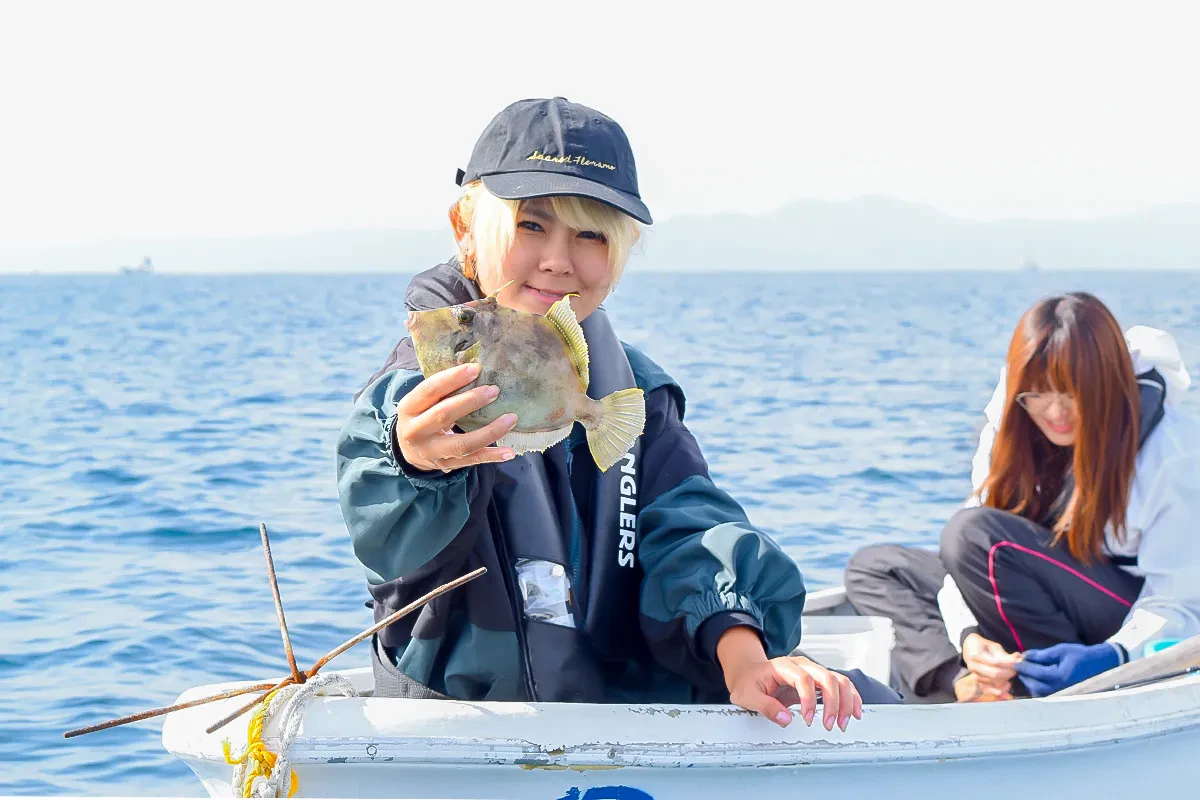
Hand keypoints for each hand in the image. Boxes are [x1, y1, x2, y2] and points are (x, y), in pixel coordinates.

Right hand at [394, 363, 517, 471]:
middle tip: (494, 390)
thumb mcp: (421, 402)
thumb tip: (476, 369)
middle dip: (471, 401)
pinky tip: (509, 452)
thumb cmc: (421, 415)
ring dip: (490, 431)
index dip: (453, 378)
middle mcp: (416, 431)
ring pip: (462, 444)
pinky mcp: (446, 465)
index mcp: (409, 408)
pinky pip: (472, 460)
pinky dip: (492, 456)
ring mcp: (431, 452)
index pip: (430, 390)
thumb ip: (442, 389)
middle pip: (444, 414)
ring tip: (511, 418)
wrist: (408, 450)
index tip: (476, 369)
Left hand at [717, 627, 862, 730]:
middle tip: (830, 725)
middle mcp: (802, 665)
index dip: (809, 700)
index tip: (808, 720)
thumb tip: (786, 720)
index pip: (804, 679)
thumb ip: (766, 707)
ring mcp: (812, 671)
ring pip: (839, 680)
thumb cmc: (748, 682)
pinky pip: (840, 684)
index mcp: (784, 667)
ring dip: (846, 702)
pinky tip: (855, 711)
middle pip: (827, 678)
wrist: (748, 671)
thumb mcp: (748, 696)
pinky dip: (851, 697)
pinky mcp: (818, 679)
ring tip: (844, 723)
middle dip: (833, 703)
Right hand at [961, 633, 1020, 699]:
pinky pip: (990, 691)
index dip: (1008, 663)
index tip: (1018, 661)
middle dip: (1009, 672)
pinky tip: (1008, 693)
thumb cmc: (983, 647)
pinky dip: (1000, 692)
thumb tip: (1018, 658)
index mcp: (975, 655)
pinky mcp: (979, 683)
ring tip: (1013, 673)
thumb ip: (1004, 654)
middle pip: (995, 674)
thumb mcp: (993, 647)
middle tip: (1017, 668)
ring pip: (994, 682)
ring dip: (1006, 679)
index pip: (995, 662)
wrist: (970, 650)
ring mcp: (976, 676)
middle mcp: (973, 667)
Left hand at [1013, 642, 1120, 695]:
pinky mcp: (1063, 696)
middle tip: (1020, 666)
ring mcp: (1063, 694)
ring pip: (1039, 693)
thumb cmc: (1081, 655)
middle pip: (1035, 687)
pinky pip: (1046, 695)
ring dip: (1030, 683)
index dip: (1024, 667)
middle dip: (1025, 676)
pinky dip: (1037, 688)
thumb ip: (1042, 654)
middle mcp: (1062, 689)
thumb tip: (1025, 655)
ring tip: (1027, 671)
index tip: (1015, 662)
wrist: (1100, 665)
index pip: (1037, 673)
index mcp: (1062, 676)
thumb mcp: (1061, 650)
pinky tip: (1035, 678)